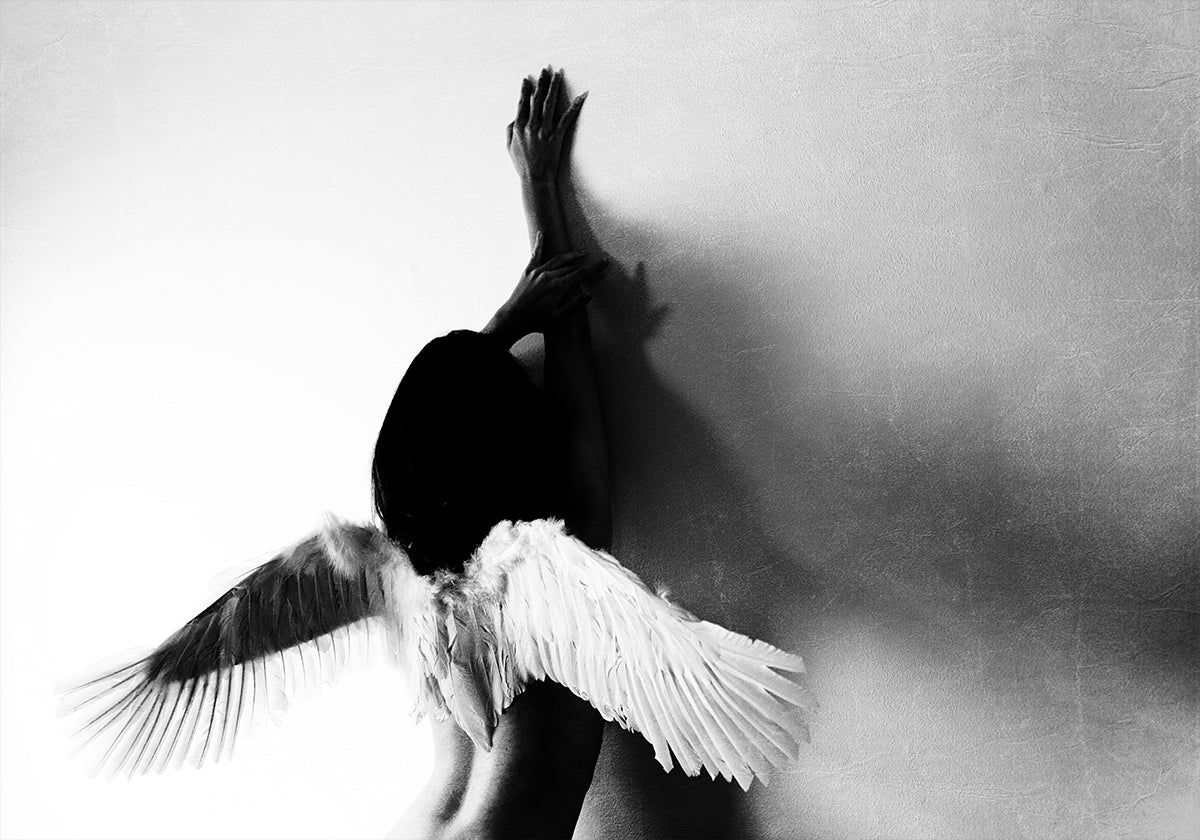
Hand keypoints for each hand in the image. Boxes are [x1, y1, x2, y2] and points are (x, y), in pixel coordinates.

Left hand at [484, 231, 607, 344]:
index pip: (581, 275)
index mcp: (557, 287)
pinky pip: (536, 255)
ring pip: (557, 260)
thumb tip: (588, 296)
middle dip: (583, 265)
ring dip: (570, 256)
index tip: (604, 262)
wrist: (513, 318)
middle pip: (570, 267)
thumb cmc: (536, 321)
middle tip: (593, 262)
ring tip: (580, 254)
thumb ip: (574, 306)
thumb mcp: (558, 319)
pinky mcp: (528, 271)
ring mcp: (537, 272)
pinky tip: (541, 234)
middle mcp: (548, 276)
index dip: (594, 268)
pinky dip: (539, 244)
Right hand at [507, 66, 586, 185]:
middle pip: (537, 99)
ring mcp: (544, 130)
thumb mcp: (510, 147)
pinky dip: (575, 106)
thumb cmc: (522, 165)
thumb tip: (515, 117)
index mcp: (519, 127)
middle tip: (546, 69)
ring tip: (558, 74)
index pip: (523, 103)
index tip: (527, 79)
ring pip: (550, 103)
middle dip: (542, 82)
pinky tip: (581, 97)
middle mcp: (532, 125)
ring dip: (554, 87)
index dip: (525, 90)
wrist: (536, 179)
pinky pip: (567, 118)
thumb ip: (510, 130)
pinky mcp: (557, 136)